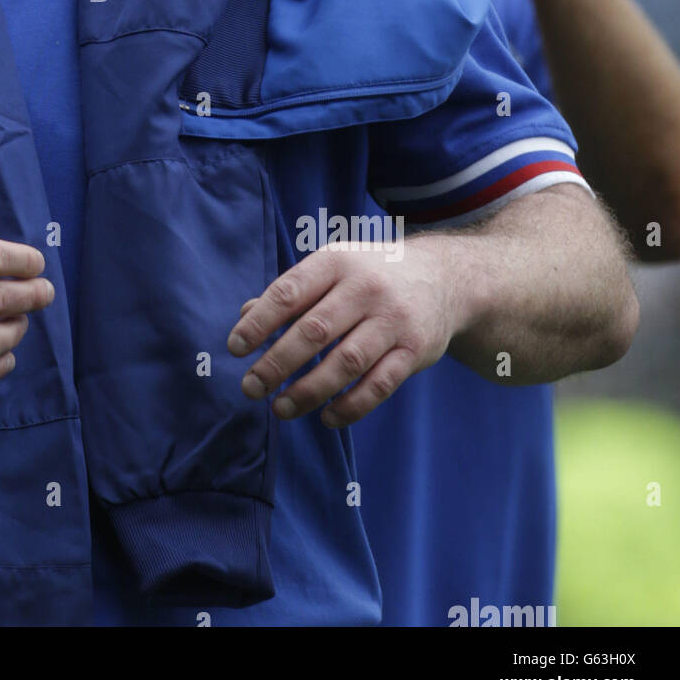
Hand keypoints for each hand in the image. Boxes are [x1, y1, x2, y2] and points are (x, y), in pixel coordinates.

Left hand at [227, 241, 460, 426]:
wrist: (444, 278)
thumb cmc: (370, 275)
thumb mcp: (331, 268)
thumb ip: (290, 292)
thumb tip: (244, 316)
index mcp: (336, 262)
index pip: (289, 293)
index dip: (259, 323)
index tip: (235, 348)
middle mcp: (365, 288)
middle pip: (314, 331)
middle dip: (276, 364)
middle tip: (250, 387)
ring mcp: (393, 320)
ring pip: (346, 363)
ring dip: (308, 391)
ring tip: (280, 409)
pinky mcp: (415, 350)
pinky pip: (379, 386)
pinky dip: (350, 406)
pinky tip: (325, 418)